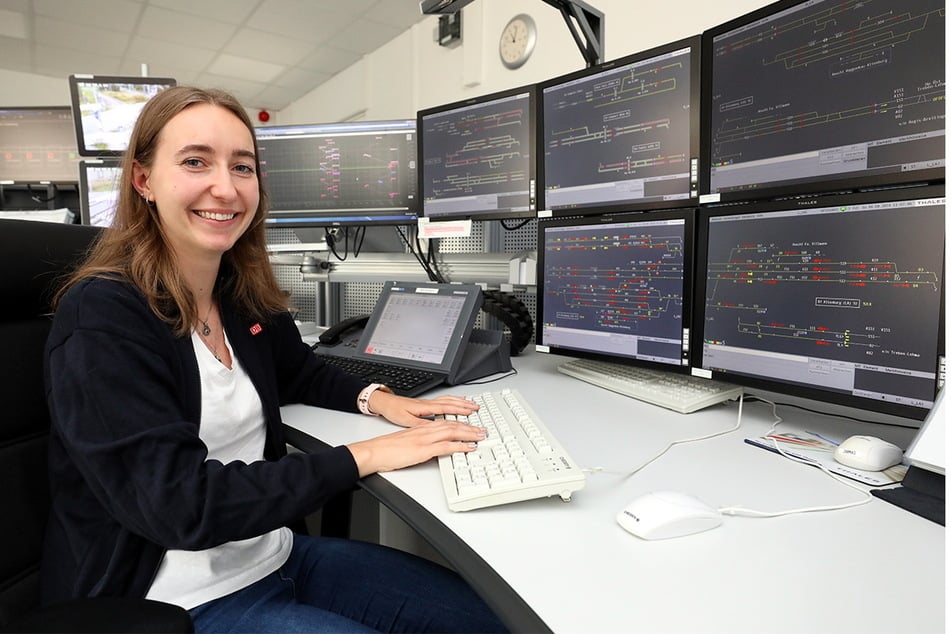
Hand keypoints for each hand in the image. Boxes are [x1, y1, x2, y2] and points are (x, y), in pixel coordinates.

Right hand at [347, 420, 485, 476]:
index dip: (460, 423)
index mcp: (421, 428)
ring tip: (481, 436)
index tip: (472, 425)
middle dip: (470, 427)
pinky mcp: (423, 450)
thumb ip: (420, 443)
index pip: (446, 422)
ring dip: (469, 433)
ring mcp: (424, 439)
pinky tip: (469, 447)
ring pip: (452, 432)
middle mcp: (425, 430)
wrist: (373, 451)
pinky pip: (445, 446)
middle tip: (483, 429)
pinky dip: (460, 446)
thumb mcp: (407, 443)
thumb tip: (431, 449)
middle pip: (452, 425)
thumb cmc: (386, 449)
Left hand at [368, 390, 479, 427]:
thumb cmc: (394, 411)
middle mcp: (429, 403)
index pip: (448, 410)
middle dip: (466, 406)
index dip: (462, 413)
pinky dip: (453, 400)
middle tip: (478, 409)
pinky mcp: (425, 404)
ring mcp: (428, 402)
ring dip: (461, 402)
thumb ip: (423, 425)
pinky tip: (455, 403)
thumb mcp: (407, 421)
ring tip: (472, 404)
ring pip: (448, 400)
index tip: (472, 416)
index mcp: (426, 408)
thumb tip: (437, 429)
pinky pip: (443, 400)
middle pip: (451, 403)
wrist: (384, 403)